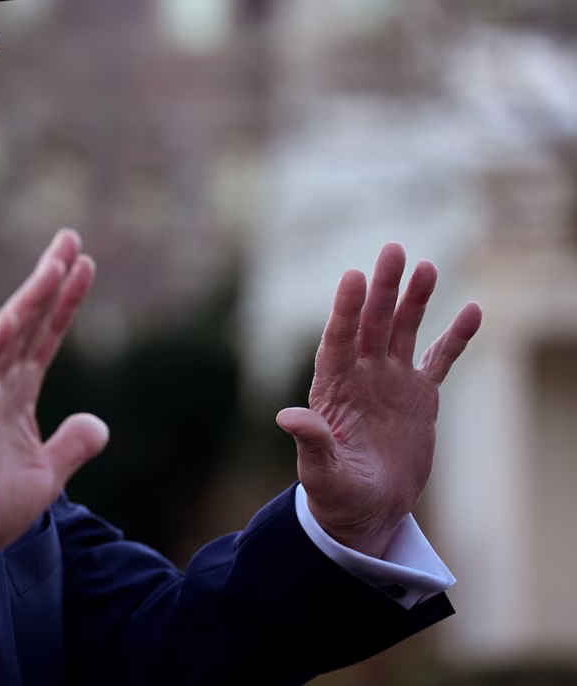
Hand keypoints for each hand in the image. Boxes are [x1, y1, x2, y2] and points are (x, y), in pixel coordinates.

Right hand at [0, 229, 108, 596]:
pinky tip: (14, 315)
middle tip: (70, 238)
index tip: (85, 265)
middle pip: (27, 324)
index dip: (64, 303)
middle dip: (49, 280)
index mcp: (16, 399)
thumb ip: (70, 446)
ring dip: (30, 298)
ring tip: (55, 262)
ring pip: (6, 337)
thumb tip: (99, 424)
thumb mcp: (46, 476)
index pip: (44, 340)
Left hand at [277, 243, 481, 558]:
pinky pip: (439, 359)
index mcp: (332, 388)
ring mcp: (390, 381)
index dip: (344, 310)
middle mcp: (361, 376)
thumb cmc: (335, 492)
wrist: (366, 509)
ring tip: (427, 266)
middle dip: (382, 289)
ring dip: (414, 300)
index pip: (337, 340)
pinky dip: (455, 337)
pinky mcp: (419, 396)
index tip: (352, 277)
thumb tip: (287, 416)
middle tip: (392, 250)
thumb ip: (311, 442)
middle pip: (371, 324)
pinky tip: (472, 310)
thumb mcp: (320, 471)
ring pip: (403, 331)